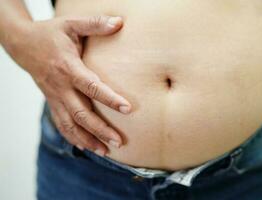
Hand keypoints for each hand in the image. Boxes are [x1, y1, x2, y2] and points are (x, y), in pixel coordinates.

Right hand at [4, 15, 130, 155]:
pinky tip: (85, 146)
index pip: (91, 87)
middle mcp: (60, 86)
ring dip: (87, 139)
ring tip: (105, 151)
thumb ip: (95, 24)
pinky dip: (72, 137)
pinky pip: (61, 123)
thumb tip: (120, 22)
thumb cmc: (49, 34)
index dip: (109, 98)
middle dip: (100, 129)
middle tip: (118, 141)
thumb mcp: (70, 23)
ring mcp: (54, 97)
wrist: (22, 43)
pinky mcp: (52, 101)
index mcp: (68, 68)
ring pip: (70, 124)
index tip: (127, 109)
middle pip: (81, 113)